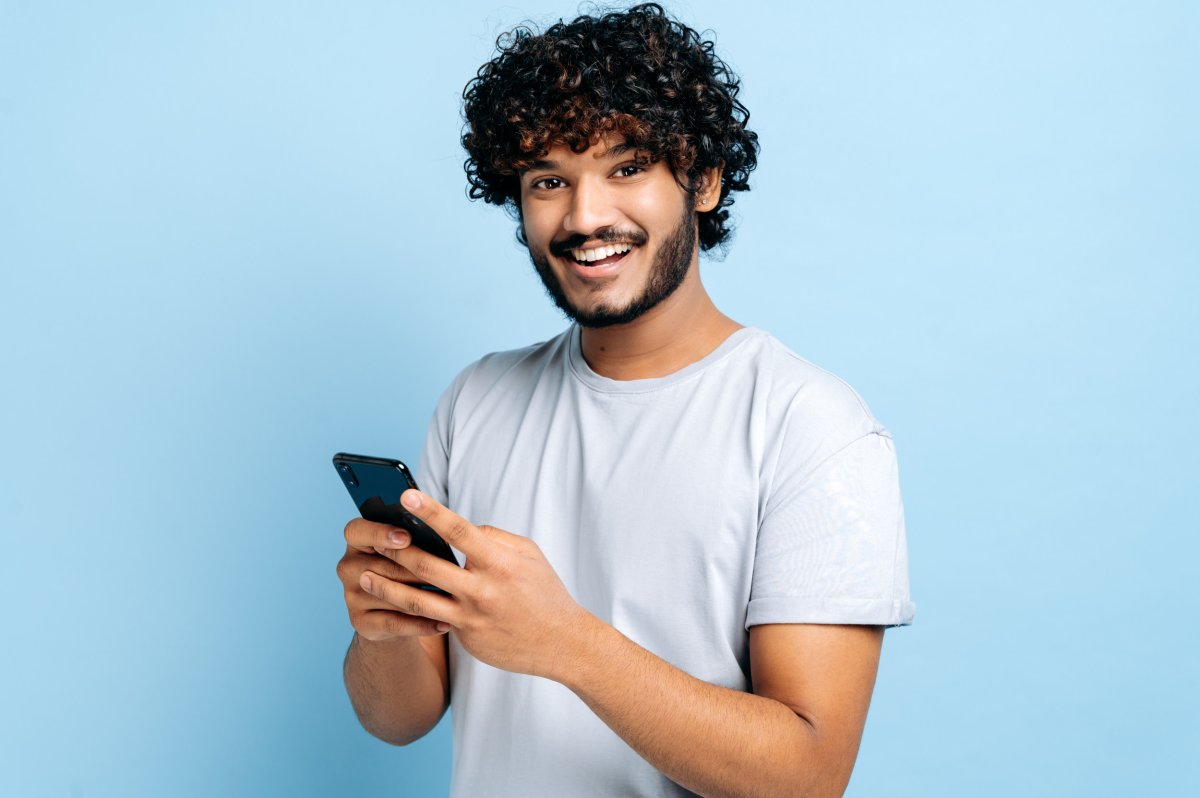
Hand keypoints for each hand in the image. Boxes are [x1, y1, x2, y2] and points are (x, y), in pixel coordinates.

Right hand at [336, 517, 450, 640]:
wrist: (399, 613)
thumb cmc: (411, 569)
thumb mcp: (412, 550)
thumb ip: (418, 540)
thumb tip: (442, 537)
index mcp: (357, 540)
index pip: (356, 530)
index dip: (380, 533)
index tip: (406, 537)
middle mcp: (348, 567)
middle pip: (380, 566)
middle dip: (415, 569)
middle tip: (447, 572)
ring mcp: (351, 596)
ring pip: (389, 595)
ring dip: (422, 597)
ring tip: (452, 597)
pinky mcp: (360, 622)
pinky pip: (394, 623)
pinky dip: (421, 624)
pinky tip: (444, 624)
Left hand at [359, 490, 594, 678]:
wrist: (561, 643)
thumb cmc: (544, 592)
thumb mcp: (528, 554)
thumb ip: (493, 538)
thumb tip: (462, 529)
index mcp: (500, 562)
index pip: (458, 530)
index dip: (429, 511)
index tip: (405, 495)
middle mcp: (482, 589)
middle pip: (427, 564)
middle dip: (395, 549)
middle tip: (372, 536)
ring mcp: (471, 617)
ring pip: (417, 599)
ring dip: (386, 586)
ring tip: (363, 576)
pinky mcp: (465, 638)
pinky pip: (431, 621)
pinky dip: (408, 611)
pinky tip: (387, 603)